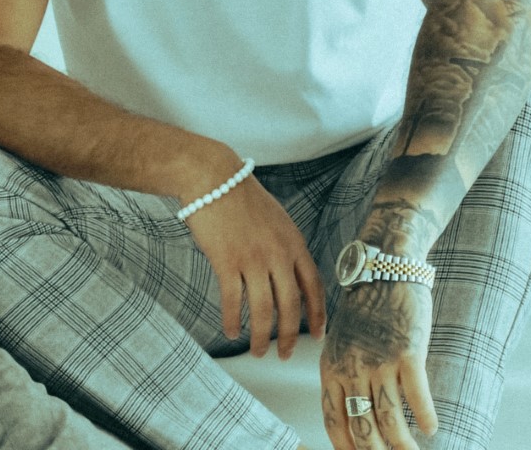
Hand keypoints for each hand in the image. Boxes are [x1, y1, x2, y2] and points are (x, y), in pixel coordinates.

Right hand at [183, 176, 326, 358]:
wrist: (213, 177)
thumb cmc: (242, 196)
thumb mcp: (277, 219)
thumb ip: (286, 247)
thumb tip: (290, 278)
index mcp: (294, 241)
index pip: (313, 285)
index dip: (318, 314)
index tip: (317, 334)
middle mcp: (277, 253)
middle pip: (290, 306)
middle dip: (289, 336)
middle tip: (285, 354)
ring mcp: (252, 258)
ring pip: (262, 310)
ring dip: (260, 337)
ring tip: (256, 351)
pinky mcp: (226, 261)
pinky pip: (233, 301)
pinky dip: (232, 320)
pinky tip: (231, 331)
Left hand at [319, 281, 436, 449]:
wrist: (384, 266)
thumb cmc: (366, 306)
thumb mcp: (341, 340)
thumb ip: (344, 374)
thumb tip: (353, 415)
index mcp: (332, 367)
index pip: (335, 422)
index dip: (347, 449)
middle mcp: (353, 369)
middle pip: (363, 429)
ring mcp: (380, 362)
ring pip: (390, 421)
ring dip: (404, 446)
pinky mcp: (408, 353)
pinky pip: (417, 397)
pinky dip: (425, 417)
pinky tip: (432, 428)